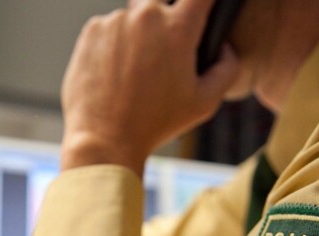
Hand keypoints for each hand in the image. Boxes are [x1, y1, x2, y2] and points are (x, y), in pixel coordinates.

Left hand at [61, 0, 239, 176]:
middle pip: (164, 2)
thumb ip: (227, 68)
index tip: (204, 8)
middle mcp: (145, 16)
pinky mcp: (91, 31)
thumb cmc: (155, 123)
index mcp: (178, 28)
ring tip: (136, 74)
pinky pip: (109, 29)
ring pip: (134, 18)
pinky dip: (114, 45)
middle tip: (163, 55)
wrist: (104, 139)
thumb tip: (225, 48)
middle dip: (168, 21)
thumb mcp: (205, 102)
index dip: (204, 1)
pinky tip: (115, 74)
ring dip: (138, 36)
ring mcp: (114, 21)